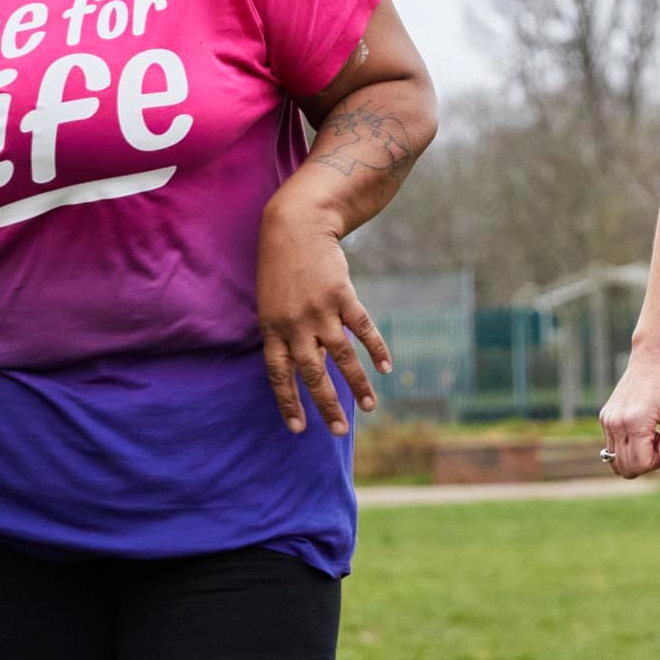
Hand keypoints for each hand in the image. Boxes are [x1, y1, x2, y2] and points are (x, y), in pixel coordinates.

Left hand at [255, 204, 388, 435]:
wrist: (295, 227)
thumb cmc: (281, 268)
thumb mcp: (275, 304)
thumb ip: (292, 335)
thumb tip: (314, 367)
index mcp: (272, 329)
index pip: (279, 376)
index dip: (288, 403)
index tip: (298, 428)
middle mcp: (295, 324)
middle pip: (313, 373)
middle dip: (326, 405)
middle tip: (338, 432)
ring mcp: (320, 311)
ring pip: (342, 357)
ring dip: (357, 384)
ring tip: (369, 407)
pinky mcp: (343, 296)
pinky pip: (362, 328)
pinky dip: (376, 348)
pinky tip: (386, 368)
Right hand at [598, 343, 659, 477]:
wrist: (655, 356)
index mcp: (636, 421)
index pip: (640, 464)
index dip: (658, 462)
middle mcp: (616, 422)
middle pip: (625, 467)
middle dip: (646, 462)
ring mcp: (608, 420)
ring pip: (616, 461)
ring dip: (637, 455)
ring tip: (652, 433)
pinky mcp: (605, 417)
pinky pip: (613, 447)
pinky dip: (628, 446)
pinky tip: (643, 427)